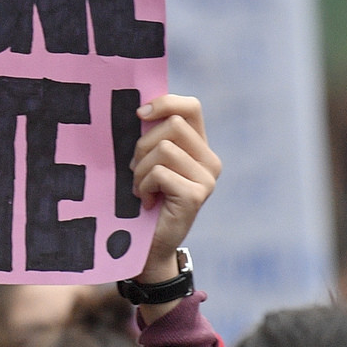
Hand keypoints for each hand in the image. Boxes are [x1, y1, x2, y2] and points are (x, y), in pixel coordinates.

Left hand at [132, 94, 221, 284]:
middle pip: (173, 124)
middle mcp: (210, 160)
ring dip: (140, 168)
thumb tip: (138, 106)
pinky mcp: (196, 195)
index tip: (140, 115)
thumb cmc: (143, 196)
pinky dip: (144, 185)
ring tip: (141, 187)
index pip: (191, 107)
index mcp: (198, 146)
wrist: (148, 244)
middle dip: (143, 144)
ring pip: (163, 148)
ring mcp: (207, 178)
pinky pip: (160, 172)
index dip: (165, 103)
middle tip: (137, 169)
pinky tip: (147, 200)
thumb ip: (150, 135)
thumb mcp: (146, 160)